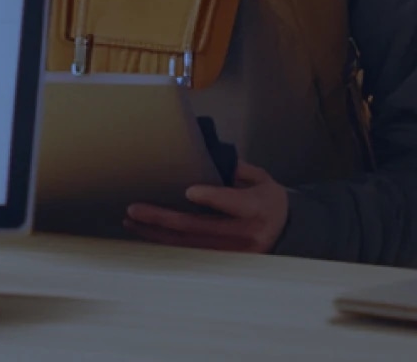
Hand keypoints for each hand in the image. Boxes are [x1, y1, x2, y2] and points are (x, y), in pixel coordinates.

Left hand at [124, 160, 288, 253]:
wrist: (285, 231)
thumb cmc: (265, 199)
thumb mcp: (259, 179)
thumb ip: (235, 169)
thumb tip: (205, 154)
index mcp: (256, 207)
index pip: (233, 203)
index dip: (212, 197)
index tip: (189, 191)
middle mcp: (245, 233)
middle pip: (198, 227)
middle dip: (163, 218)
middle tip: (135, 209)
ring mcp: (233, 252)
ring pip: (188, 244)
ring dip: (156, 233)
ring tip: (131, 220)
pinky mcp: (222, 262)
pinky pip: (189, 253)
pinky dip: (164, 242)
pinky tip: (145, 233)